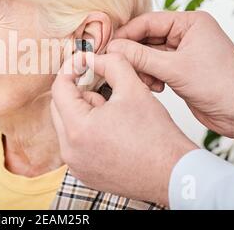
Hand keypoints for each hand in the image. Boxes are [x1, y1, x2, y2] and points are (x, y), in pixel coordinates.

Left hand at [51, 52, 197, 205]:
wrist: (174, 175)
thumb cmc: (157, 137)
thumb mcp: (133, 89)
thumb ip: (111, 64)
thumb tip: (93, 58)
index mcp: (78, 129)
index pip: (59, 89)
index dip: (70, 69)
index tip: (82, 62)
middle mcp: (70, 151)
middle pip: (59, 107)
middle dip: (78, 93)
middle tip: (104, 90)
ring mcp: (76, 165)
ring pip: (67, 125)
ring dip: (84, 112)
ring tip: (113, 116)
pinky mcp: (84, 173)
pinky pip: (75, 143)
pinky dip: (87, 132)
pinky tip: (112, 132)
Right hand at [109, 11, 233, 140]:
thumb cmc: (223, 86)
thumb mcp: (175, 69)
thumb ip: (141, 57)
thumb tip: (114, 47)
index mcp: (190, 23)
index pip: (148, 22)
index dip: (126, 34)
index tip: (108, 46)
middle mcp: (185, 35)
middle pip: (146, 38)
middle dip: (133, 54)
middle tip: (118, 65)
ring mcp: (182, 53)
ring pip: (148, 55)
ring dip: (141, 68)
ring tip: (145, 81)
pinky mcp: (179, 70)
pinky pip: (154, 68)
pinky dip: (149, 77)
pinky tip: (155, 87)